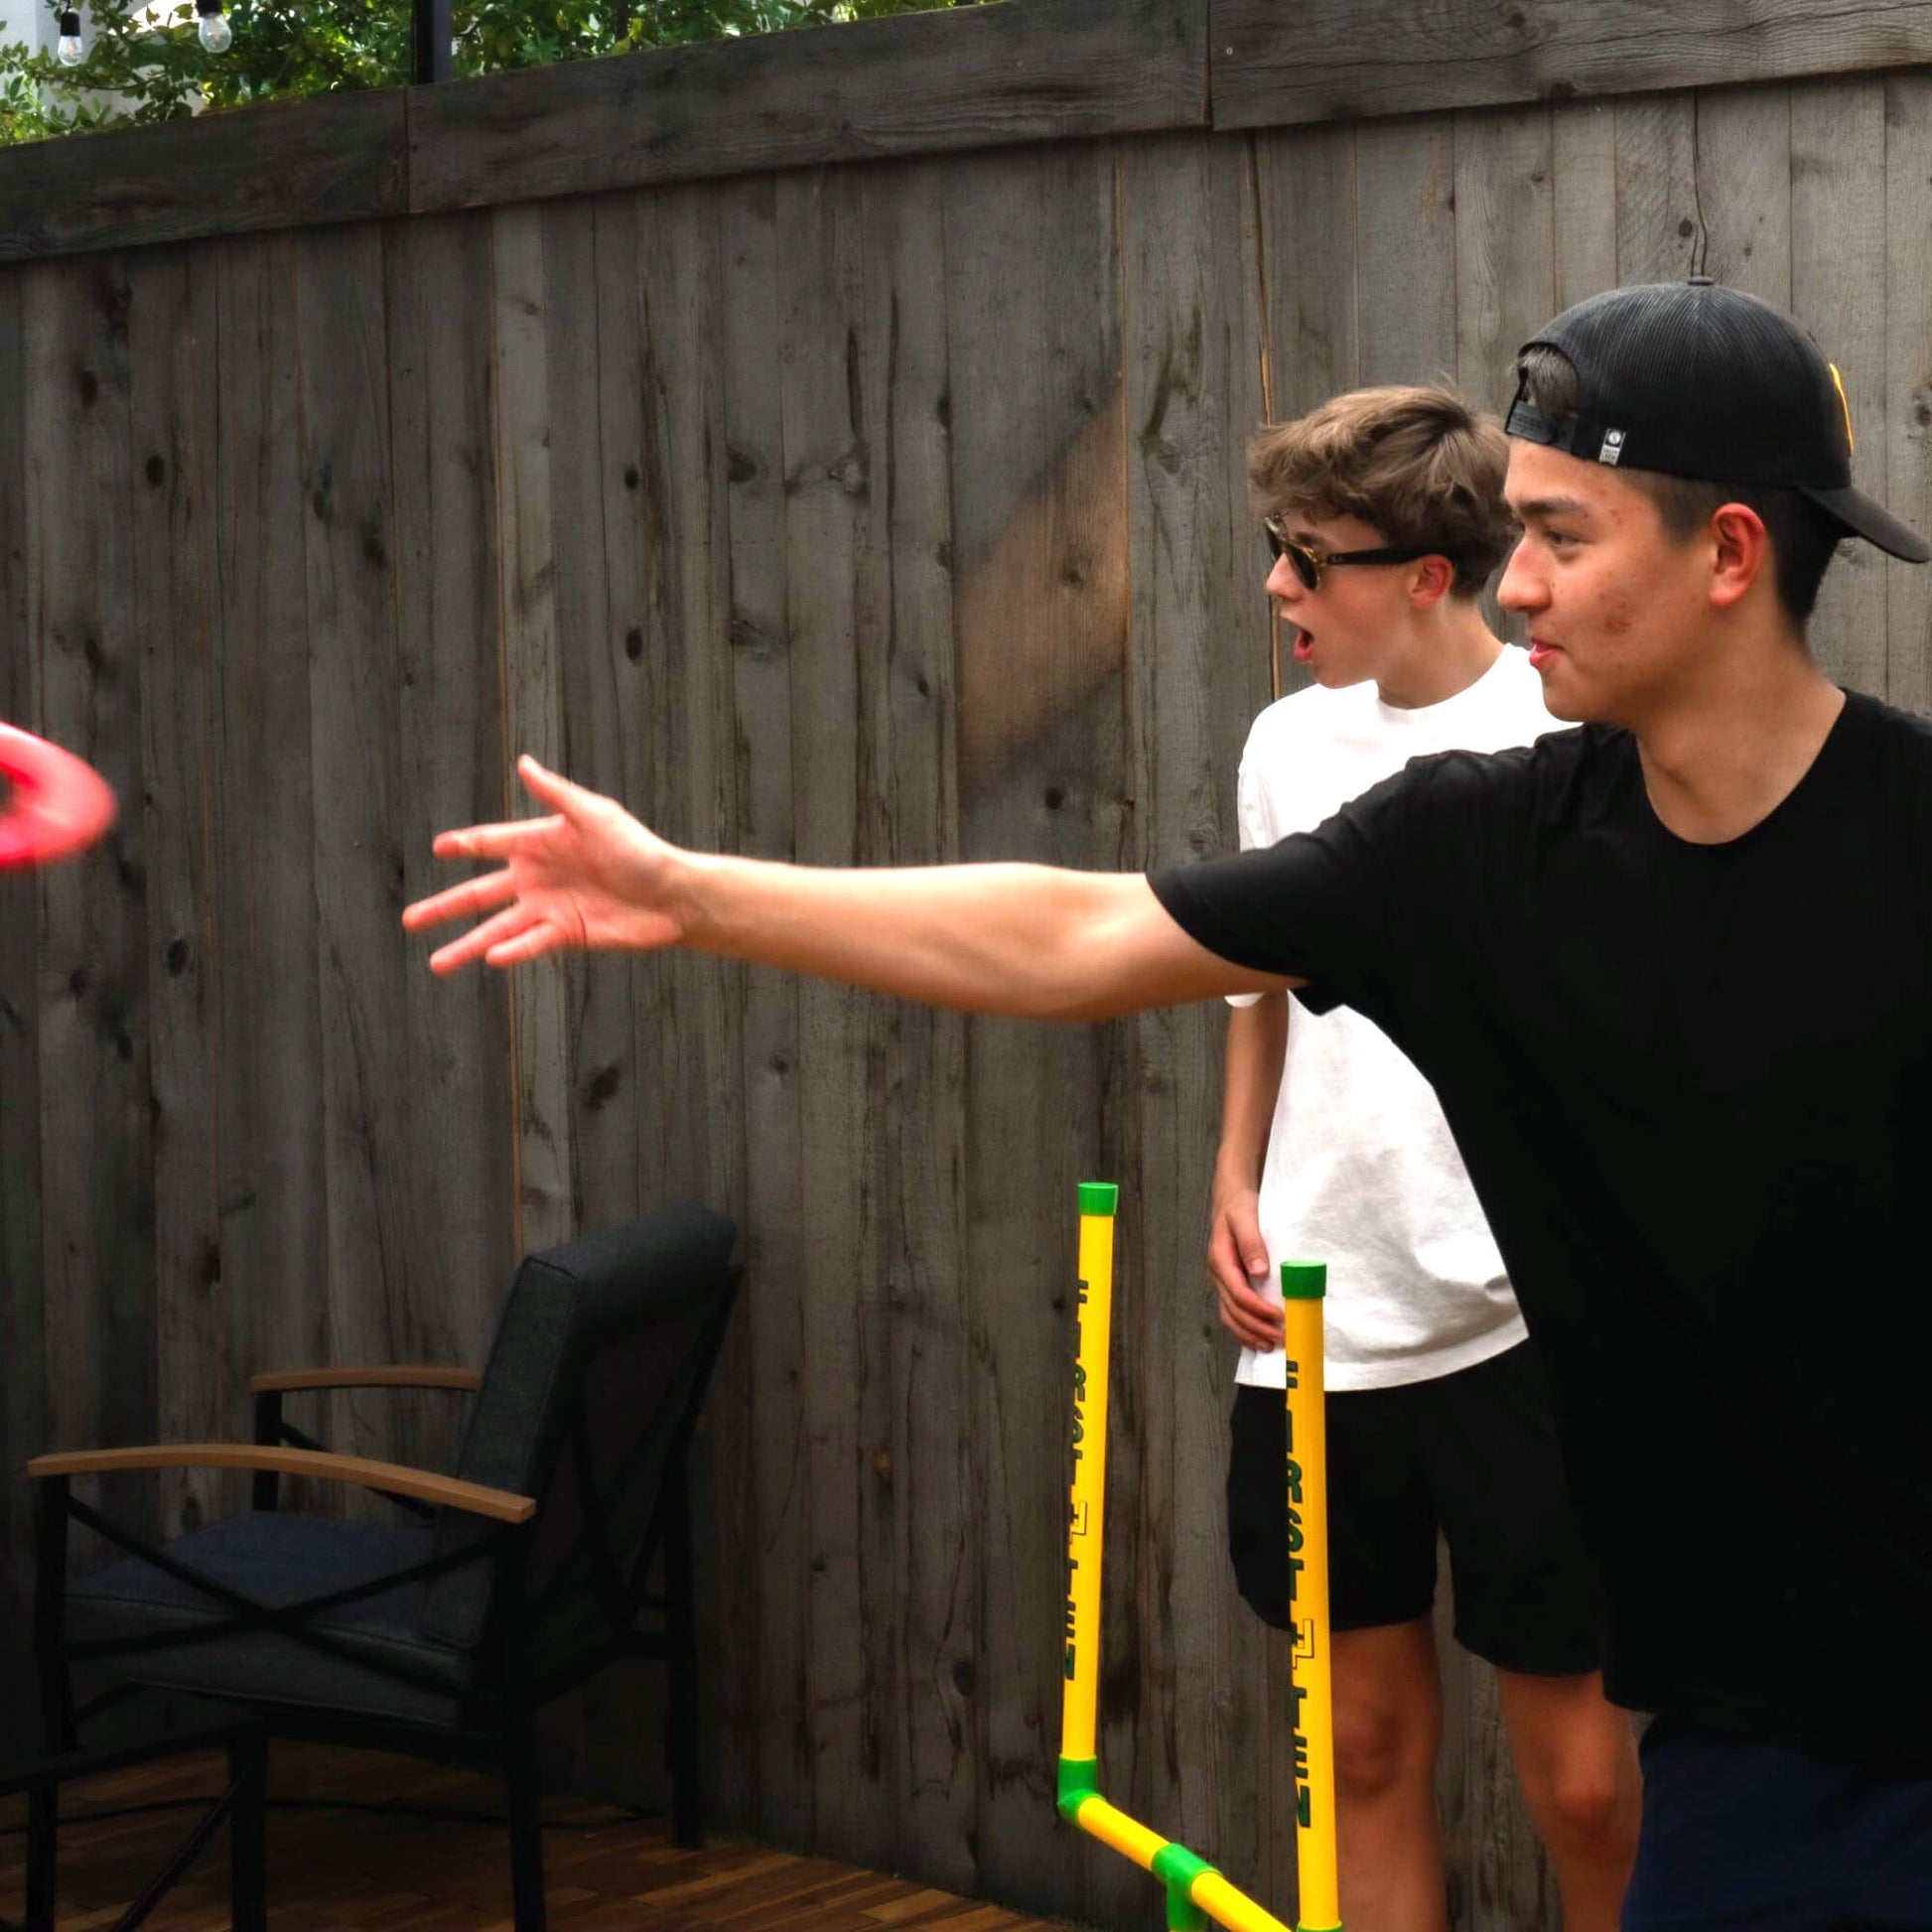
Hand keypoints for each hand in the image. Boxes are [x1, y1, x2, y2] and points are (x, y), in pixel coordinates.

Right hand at [402, 755, 682, 972]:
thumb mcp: (597, 815)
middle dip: (445, 907)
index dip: (465, 845)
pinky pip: (530, 944)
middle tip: (409, 920)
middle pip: (480, 894)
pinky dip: (511, 951)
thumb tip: (523, 762)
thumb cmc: (639, 849)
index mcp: (540, 843)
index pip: (491, 843)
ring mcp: (549, 908)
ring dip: (467, 945)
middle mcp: (537, 877)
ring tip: (436, 963)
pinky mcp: (566, 935)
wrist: (672, 895)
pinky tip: (491, 958)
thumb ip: (556, 794)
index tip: (438, 848)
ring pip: (496, 928)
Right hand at [1206, 1183, 1281, 1350]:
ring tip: (1269, 1345)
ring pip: (1230, 1316)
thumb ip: (1251, 1242)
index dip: (1258, 1309)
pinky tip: (1258, 1337)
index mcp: (1220, 1260)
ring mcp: (1222, 1282)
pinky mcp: (1229, 1284)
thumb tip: (1260, 1270)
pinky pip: (1232, 1312)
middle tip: (1280, 1337)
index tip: (1279, 1317)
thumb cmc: (1240, 1207)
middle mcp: (1218, 1275)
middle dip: (1256, 1327)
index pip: (1238, 1293)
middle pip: (1233, 1310)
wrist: (1231, 1199)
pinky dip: (1244, 1328)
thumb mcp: (1245, 1217)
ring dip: (1249, 1333)